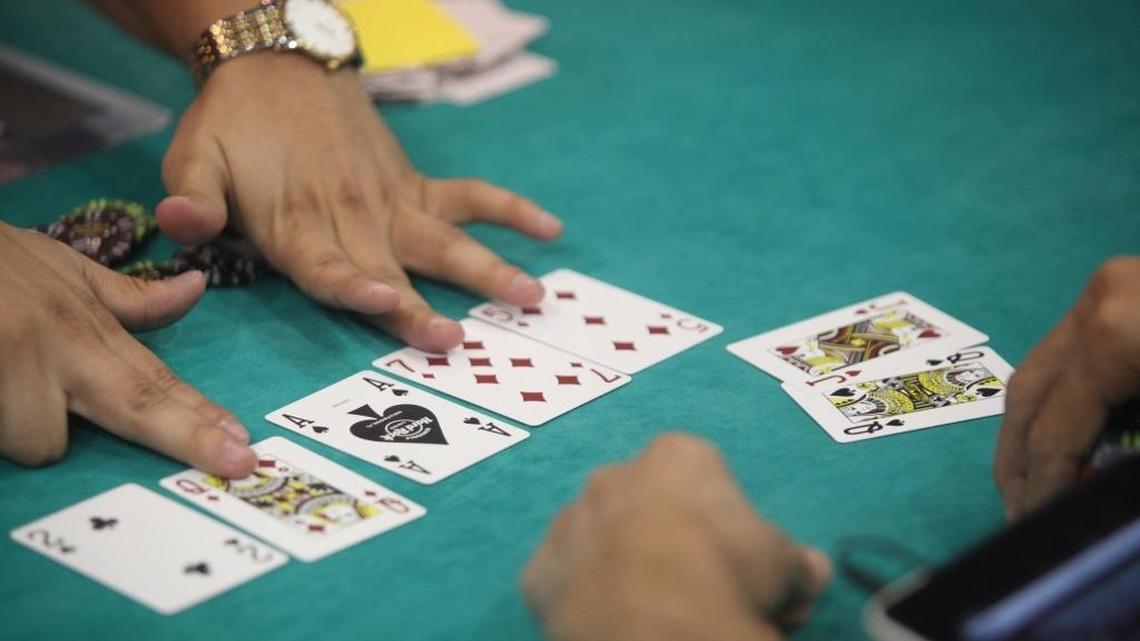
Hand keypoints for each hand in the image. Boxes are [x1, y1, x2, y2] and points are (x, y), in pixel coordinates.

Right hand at [0, 222, 255, 475]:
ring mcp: (10, 357)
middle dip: (188, 439)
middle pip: (137, 404)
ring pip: (41, 439)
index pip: (155, 380)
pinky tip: (0, 398)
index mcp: (86, 326)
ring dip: (24, 433)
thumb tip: (197, 289)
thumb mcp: (63, 270)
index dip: (200, 416)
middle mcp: (60, 341)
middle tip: (236, 464)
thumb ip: (129, 298)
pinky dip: (0, 423)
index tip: (244, 445)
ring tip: (7, 394)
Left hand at [156, 54, 561, 351]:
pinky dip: (508, 210)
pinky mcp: (412, 184)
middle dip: (419, 307)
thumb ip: (192, 199)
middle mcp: (351, 215)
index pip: (325, 263)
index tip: (385, 302)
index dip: (352, 286)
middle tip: (452, 340)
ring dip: (485, 268)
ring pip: (441, 239)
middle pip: (388, 267)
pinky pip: (467, 196)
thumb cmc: (233, 124)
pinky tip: (548, 229)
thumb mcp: (193, 156)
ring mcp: (390, 199)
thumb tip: (181, 226)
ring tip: (530, 295)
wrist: (280, 64)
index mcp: (296, 221)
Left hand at [521, 433, 831, 640]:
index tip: (742, 564)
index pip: (705, 478)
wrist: (656, 622)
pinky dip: (586, 601)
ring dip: (625, 568)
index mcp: (677, 456)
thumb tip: (810, 569)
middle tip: (702, 592)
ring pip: (603, 541)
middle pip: (649, 505)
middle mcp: (615, 475)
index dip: (727, 524)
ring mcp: (571, 519)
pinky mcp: (539, 569)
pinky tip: (612, 624)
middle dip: (674, 542)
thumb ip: (796, 560)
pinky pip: (567, 581)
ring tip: (654, 613)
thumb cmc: (727, 572)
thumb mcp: (784, 564)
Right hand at [995, 257, 1139, 519]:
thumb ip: (1128, 452)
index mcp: (1113, 336)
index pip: (1053, 430)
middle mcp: (1093, 306)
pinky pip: (1069, 352)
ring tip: (1034, 481)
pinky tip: (1070, 434)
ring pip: (1038, 370)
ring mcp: (1102, 291)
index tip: (1029, 527)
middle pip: (1025, 396)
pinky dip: (1063, 397)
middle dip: (1015, 462)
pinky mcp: (1116, 289)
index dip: (1040, 488)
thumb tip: (1082, 491)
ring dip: (1030, 430)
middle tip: (1014, 512)